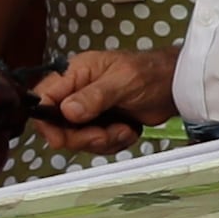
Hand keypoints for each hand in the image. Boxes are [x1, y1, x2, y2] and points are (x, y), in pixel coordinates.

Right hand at [30, 48, 174, 154]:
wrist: (175, 85)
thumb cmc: (150, 73)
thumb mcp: (122, 82)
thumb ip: (93, 96)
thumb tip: (67, 111)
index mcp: (74, 73)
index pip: (43, 98)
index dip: (47, 121)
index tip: (61, 136)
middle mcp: (75, 92)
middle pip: (57, 126)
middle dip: (82, 136)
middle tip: (106, 133)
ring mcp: (87, 110)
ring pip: (77, 139)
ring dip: (102, 141)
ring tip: (124, 128)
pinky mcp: (100, 124)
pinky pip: (95, 144)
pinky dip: (113, 143)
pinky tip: (127, 130)